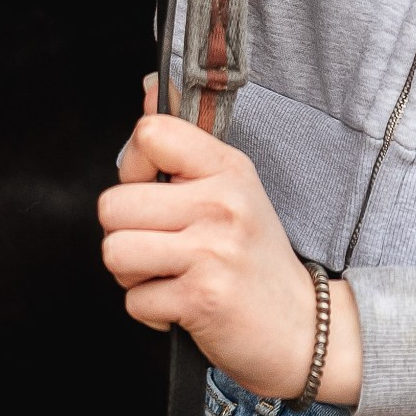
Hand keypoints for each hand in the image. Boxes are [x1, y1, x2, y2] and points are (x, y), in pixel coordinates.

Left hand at [97, 75, 364, 404]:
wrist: (302, 329)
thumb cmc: (257, 260)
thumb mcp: (232, 189)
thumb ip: (183, 145)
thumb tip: (149, 86)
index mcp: (227, 168)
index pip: (150, 134)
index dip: (133, 167)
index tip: (153, 190)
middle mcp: (221, 203)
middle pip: (113, 204)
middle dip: (125, 234)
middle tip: (160, 247)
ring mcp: (212, 250)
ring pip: (115, 252)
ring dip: (132, 275)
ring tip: (168, 275)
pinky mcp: (202, 297)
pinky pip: (134, 301)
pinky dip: (151, 313)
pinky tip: (182, 306)